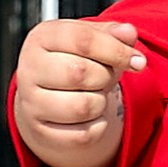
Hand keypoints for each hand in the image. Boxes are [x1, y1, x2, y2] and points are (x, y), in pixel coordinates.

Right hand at [14, 18, 144, 166]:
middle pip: (81, 72)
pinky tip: (89, 116)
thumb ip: (112, 34)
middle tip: (105, 76)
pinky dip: (97, 127)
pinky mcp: (41, 131)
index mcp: (41, 38)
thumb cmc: (72, 63)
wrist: (48, 97)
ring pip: (82, 107)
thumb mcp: (90, 40)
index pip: (82, 39)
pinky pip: (84, 134)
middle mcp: (29, 69)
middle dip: (106, 76)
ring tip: (93, 94)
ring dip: (100, 103)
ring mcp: (32, 102)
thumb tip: (128, 32)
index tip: (138, 60)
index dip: (117, 50)